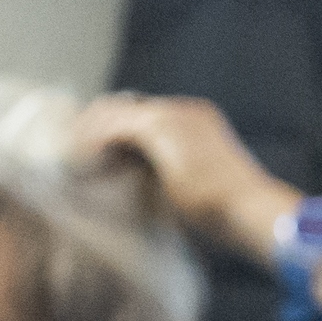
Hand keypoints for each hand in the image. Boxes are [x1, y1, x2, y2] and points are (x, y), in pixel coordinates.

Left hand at [73, 94, 299, 258]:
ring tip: (69, 159)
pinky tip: (80, 162)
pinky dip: (93, 143)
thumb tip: (141, 189)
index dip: (115, 133)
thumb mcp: (196, 190)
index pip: (143, 117)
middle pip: (123, 106)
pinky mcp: (161, 125)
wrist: (253, 210)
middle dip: (94, 127)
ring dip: (88, 134)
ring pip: (112, 113)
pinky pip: (112, 126)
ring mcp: (174, 113)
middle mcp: (186, 110)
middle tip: (70, 152)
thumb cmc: (233, 214)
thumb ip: (170, 178)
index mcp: (200, 122)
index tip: (94, 154)